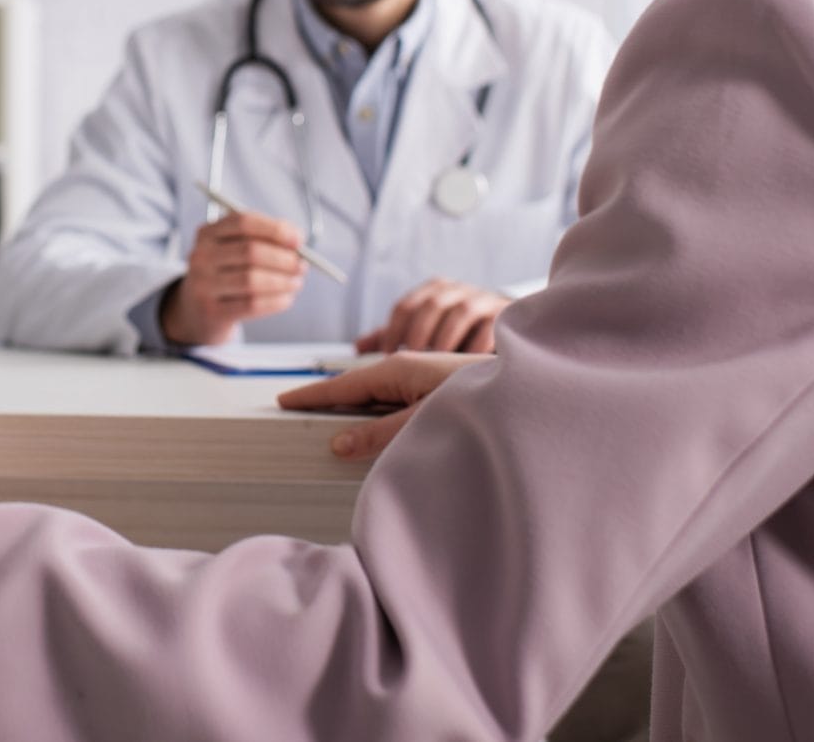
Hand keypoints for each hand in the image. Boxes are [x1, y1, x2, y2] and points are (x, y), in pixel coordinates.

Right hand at [160, 210, 307, 343]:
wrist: (197, 309)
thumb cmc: (226, 272)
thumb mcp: (236, 249)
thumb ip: (265, 238)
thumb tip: (296, 240)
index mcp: (207, 233)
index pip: (244, 222)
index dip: (275, 229)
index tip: (298, 240)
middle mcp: (201, 256)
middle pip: (250, 251)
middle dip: (283, 259)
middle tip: (302, 265)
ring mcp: (203, 285)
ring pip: (252, 280)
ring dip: (283, 282)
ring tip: (296, 282)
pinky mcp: (211, 311)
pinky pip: (252, 305)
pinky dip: (276, 301)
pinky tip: (286, 298)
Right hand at [277, 351, 480, 459]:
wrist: (529, 397)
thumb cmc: (482, 402)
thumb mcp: (422, 422)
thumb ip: (379, 434)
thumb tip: (339, 443)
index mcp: (398, 369)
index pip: (343, 385)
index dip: (312, 394)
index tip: (284, 399)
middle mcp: (408, 369)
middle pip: (358, 388)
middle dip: (328, 401)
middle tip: (297, 414)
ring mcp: (424, 378)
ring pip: (379, 396)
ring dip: (355, 411)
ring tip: (330, 427)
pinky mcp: (438, 391)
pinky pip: (396, 402)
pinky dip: (378, 416)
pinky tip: (378, 430)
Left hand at [354, 279, 511, 353]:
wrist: (506, 326)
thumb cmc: (456, 333)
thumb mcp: (424, 332)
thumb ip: (393, 338)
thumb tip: (359, 347)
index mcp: (432, 292)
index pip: (405, 306)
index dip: (394, 331)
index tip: (387, 356)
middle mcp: (457, 291)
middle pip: (432, 305)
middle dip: (419, 335)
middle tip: (411, 362)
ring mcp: (483, 300)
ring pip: (461, 312)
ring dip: (446, 339)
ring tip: (437, 365)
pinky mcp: (504, 315)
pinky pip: (489, 327)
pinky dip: (475, 347)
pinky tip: (465, 367)